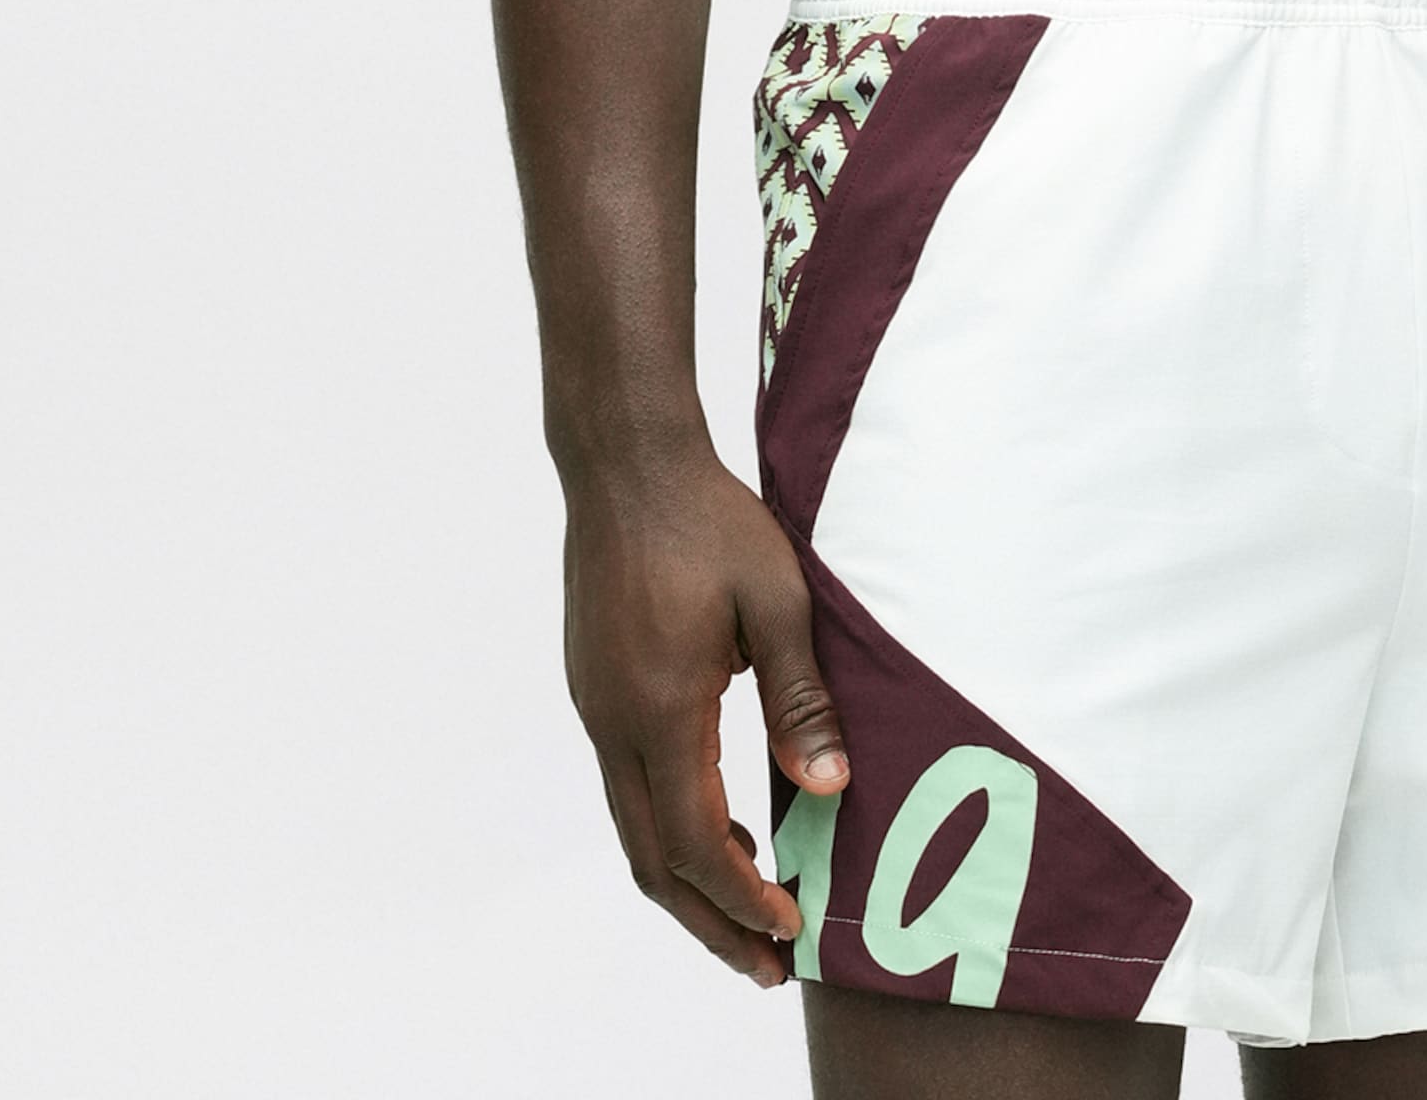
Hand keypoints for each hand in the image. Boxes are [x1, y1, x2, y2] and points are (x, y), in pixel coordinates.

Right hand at [561, 446, 848, 985]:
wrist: (627, 460)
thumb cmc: (709, 519)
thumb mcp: (778, 602)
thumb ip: (802, 700)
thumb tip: (831, 791)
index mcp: (662, 711)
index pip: (697, 845)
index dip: (744, 898)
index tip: (792, 927)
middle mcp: (615, 722)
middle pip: (654, 861)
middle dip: (711, 922)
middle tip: (768, 965)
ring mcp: (596, 706)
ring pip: (635, 827)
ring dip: (689, 877)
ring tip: (753, 901)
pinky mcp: (595, 685)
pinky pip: (628, 784)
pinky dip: (671, 825)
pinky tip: (720, 816)